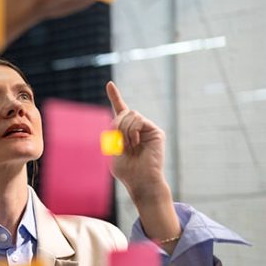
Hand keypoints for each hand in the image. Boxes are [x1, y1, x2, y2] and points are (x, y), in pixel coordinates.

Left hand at [106, 82, 169, 201]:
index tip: (110, 84)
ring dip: (124, 130)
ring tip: (128, 146)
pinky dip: (132, 131)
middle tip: (118, 142)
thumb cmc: (126, 171)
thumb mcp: (113, 150)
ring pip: (131, 114)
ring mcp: (147, 129)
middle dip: (116, 125)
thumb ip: (114, 132)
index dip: (115, 97)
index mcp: (125, 132)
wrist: (140, 181)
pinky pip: (138, 120)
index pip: (120, 110)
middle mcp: (137, 128)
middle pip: (123, 112)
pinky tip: (135, 143)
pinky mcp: (155, 131)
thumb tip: (118, 116)